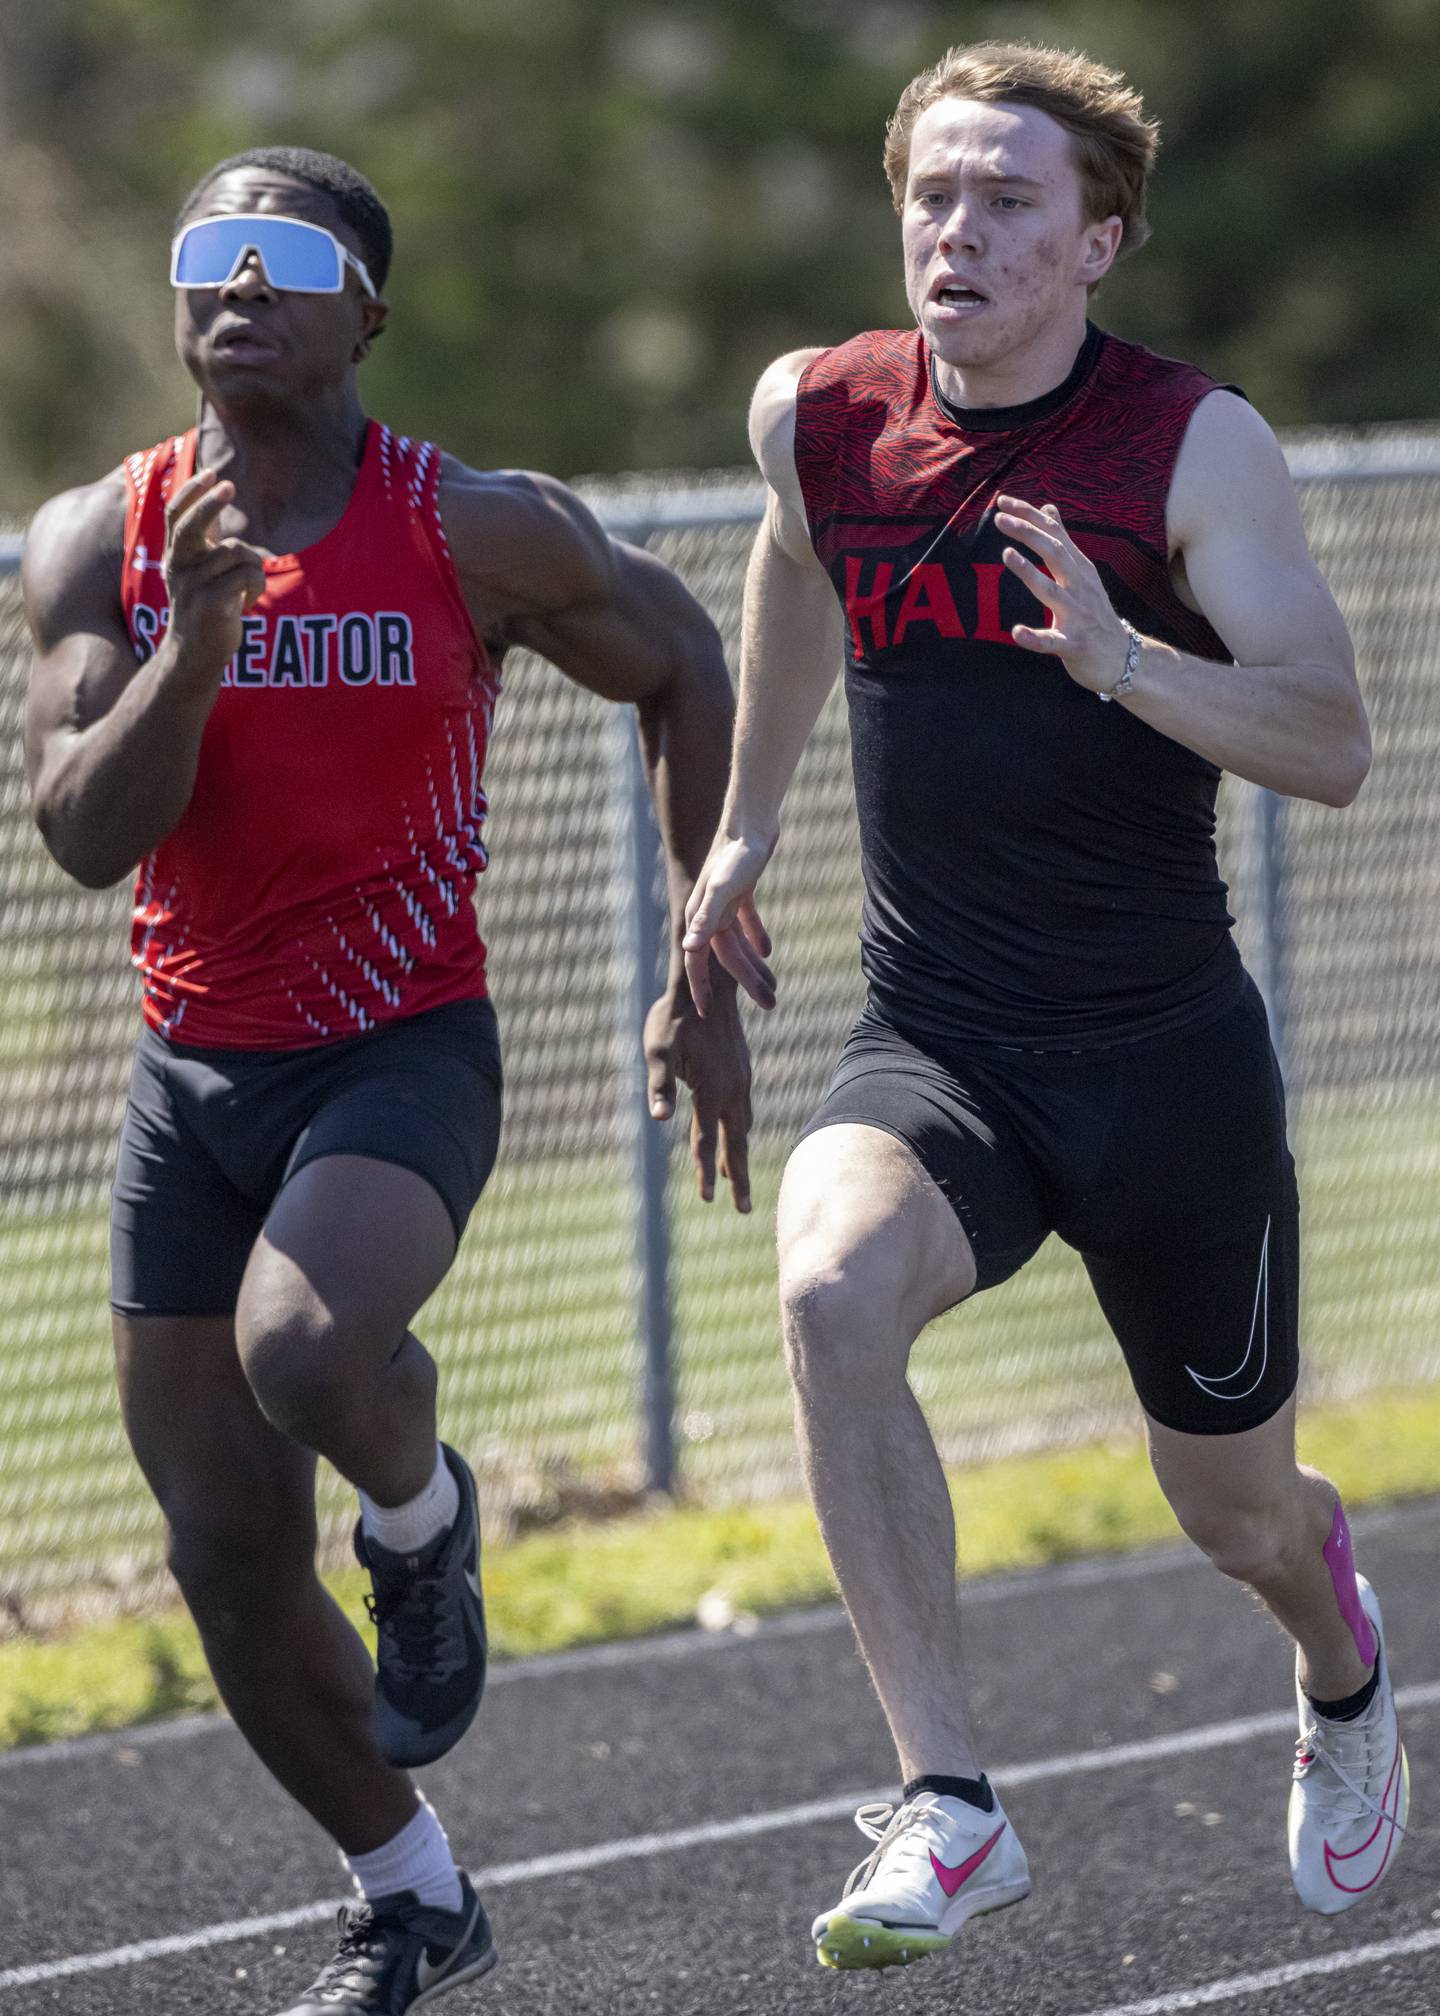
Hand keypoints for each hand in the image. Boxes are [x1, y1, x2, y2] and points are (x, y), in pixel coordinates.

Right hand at [163, 469, 266, 677]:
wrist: (194, 655)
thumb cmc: (205, 610)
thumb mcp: (199, 572)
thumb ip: (206, 541)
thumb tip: (216, 505)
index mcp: (175, 556)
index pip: (176, 514)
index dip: (192, 491)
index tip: (212, 472)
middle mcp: (178, 567)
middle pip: (191, 523)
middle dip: (210, 501)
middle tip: (229, 485)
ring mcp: (192, 584)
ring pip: (237, 551)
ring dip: (254, 566)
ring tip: (248, 588)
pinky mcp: (210, 602)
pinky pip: (247, 575)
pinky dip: (256, 585)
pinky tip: (248, 601)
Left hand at [644, 981, 753, 1210]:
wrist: (708, 986)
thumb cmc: (673, 1018)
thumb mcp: (658, 1051)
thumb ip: (659, 1086)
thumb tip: (658, 1118)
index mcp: (711, 1089)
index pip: (707, 1141)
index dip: (705, 1173)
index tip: (708, 1201)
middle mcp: (732, 1089)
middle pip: (736, 1143)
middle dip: (738, 1179)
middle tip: (743, 1210)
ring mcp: (741, 1080)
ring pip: (743, 1127)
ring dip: (739, 1155)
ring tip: (736, 1181)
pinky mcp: (742, 1071)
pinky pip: (744, 1110)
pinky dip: (741, 1131)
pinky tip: (736, 1135)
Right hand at [681, 835, 776, 1014]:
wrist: (752, 822)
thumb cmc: (737, 856)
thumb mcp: (723, 891)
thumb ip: (707, 920)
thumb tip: (688, 949)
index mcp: (700, 916)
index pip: (698, 960)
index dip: (702, 987)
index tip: (707, 1014)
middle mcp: (708, 912)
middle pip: (727, 957)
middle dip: (747, 982)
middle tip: (771, 1006)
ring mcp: (724, 902)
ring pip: (738, 943)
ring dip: (754, 965)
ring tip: (775, 987)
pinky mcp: (740, 890)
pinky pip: (746, 922)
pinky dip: (756, 937)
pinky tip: (769, 952)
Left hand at [995, 495, 1131, 693]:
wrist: (1124, 657)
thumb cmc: (1096, 614)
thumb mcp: (1082, 572)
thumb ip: (1063, 541)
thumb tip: (1048, 508)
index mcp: (1079, 568)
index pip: (1054, 533)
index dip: (1029, 515)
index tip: (1002, 500)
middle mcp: (1080, 587)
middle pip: (1054, 553)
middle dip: (1028, 533)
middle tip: (1000, 518)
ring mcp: (1078, 616)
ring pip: (1052, 592)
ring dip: (1029, 573)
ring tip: (1006, 554)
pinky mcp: (1074, 645)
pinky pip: (1052, 641)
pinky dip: (1035, 637)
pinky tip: (1017, 632)